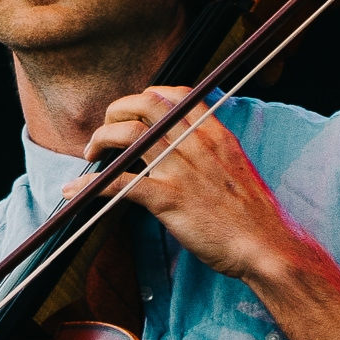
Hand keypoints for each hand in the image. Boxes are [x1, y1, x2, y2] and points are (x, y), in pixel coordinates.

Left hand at [70, 87, 299, 283]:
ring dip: (100, 140)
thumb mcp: (238, 168)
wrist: (266, 244)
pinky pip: (119, 183)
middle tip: (105, 131)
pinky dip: (89, 185)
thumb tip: (191, 149)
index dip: (146, 97)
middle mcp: (195, 143)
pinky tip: (73, 190)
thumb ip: (213, 152)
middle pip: (143, 105)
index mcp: (214, 133)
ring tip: (90, 153)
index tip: (133, 111)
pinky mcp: (168, 198)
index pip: (174, 95)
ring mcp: (180, 169)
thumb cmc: (254, 215)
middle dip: (115, 112)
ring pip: (127, 136)